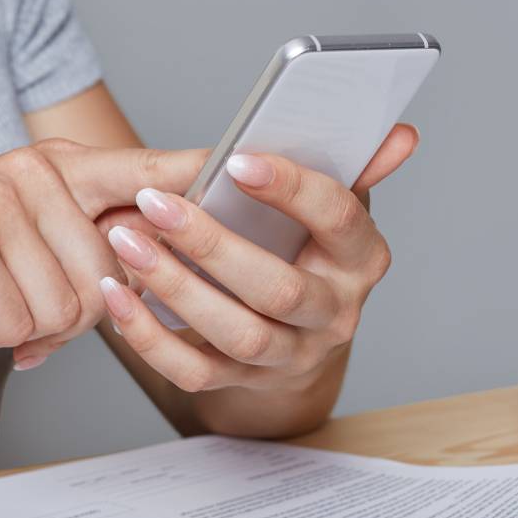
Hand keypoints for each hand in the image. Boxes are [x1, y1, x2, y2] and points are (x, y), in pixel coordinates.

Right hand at [0, 140, 204, 364]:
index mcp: (55, 165)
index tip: (242, 166)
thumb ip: (85, 251)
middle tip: (6, 300)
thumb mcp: (20, 245)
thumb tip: (153, 279)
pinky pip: (16, 322)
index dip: (192, 175)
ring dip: (18, 327)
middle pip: (109, 276)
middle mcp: (32, 168)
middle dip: (62, 315)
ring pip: (67, 307)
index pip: (142, 167)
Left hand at [98, 124, 418, 393]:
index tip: (236, 160)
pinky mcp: (244, 383)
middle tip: (154, 202)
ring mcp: (290, 355)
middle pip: (279, 289)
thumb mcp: (331, 204)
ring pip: (237, 334)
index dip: (291, 188)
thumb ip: (354, 165)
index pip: (338, 219)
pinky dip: (150, 337)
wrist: (294, 333)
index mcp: (361, 258)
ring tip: (126, 242)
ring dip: (175, 288)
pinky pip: (194, 372)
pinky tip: (116, 296)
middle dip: (212, 245)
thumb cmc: (305, 247)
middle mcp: (334, 314)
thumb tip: (400, 135)